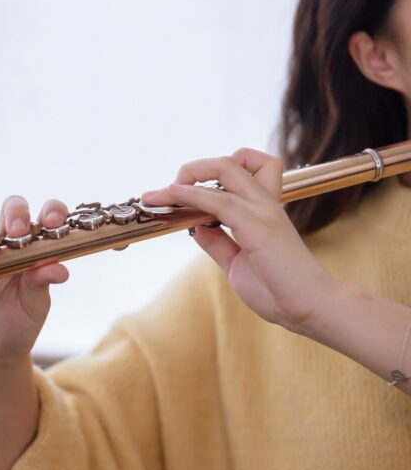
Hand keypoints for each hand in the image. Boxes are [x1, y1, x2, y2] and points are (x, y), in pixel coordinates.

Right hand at [0, 195, 68, 368]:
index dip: (50, 212)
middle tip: (17, 230)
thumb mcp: (35, 305)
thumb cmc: (19, 324)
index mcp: (31, 252)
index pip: (43, 221)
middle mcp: (5, 248)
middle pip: (9, 213)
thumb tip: (60, 269)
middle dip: (14, 214)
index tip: (52, 222)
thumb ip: (42, 283)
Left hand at [141, 148, 336, 332]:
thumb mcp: (236, 263)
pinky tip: (172, 195)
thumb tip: (196, 228)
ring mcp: (262, 211)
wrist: (310, 308)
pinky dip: (191, 194)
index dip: (208, 176)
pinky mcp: (257, 226)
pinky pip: (219, 200)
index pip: (241, 172)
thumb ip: (218, 243)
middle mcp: (264, 203)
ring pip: (224, 169)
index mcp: (263, 210)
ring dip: (185, 177)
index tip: (178, 193)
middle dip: (194, 168)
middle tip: (170, 190)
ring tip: (158, 194)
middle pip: (231, 161)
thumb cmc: (278, 290)